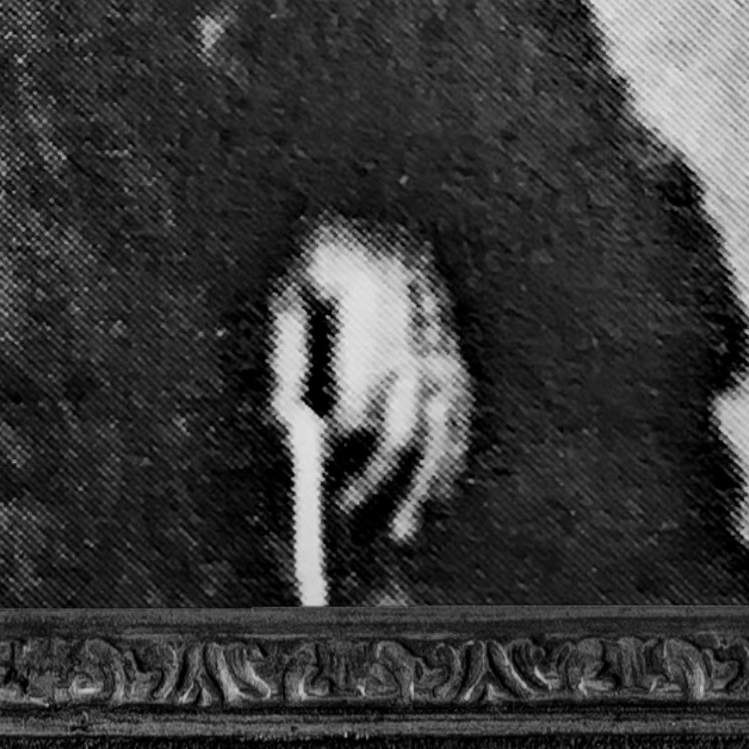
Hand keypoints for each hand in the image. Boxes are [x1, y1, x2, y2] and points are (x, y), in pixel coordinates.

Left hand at [275, 217, 474, 550]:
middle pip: (410, 409)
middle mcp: (424, 312)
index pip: (371, 377)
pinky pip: (461, 412)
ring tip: (401, 531)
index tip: (322, 465)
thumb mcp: (288, 292)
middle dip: (379, 470)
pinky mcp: (457, 348)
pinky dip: (450, 456)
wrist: (366, 218)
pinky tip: (437, 493)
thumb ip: (287, 357)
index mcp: (381, 285)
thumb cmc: (317, 258)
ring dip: (424, 480)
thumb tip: (289, 427)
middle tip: (346, 509)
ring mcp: (448, 332)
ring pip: (444, 421)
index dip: (348, 427)